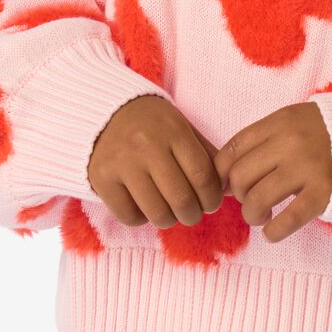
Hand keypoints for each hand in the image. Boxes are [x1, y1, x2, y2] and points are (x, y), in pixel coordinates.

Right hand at [87, 94, 230, 227]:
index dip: (212, 197)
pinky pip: (129, 216)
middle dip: (193, 214)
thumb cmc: (152, 123)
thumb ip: (206, 155)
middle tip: (192, 213)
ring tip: (170, 212)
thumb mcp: (182, 127)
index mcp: (173, 130)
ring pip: (157, 212)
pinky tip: (144, 206)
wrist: (104, 111)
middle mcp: (147, 146)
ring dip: (170, 220)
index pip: (202, 175)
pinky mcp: (101, 178)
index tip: (211, 202)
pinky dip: (141, 219)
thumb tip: (231, 189)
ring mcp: (122, 163)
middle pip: (182, 199)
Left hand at [213, 103, 331, 243]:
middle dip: (238, 195)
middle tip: (250, 200)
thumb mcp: (297, 121)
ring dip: (252, 215)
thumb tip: (227, 175)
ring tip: (262, 216)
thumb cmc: (330, 134)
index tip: (228, 185)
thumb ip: (266, 140)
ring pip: (256, 199)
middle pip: (240, 175)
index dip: (222, 173)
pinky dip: (272, 232)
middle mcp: (291, 142)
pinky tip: (273, 232)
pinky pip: (285, 220)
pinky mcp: (324, 193)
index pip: (232, 149)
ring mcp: (307, 167)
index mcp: (281, 121)